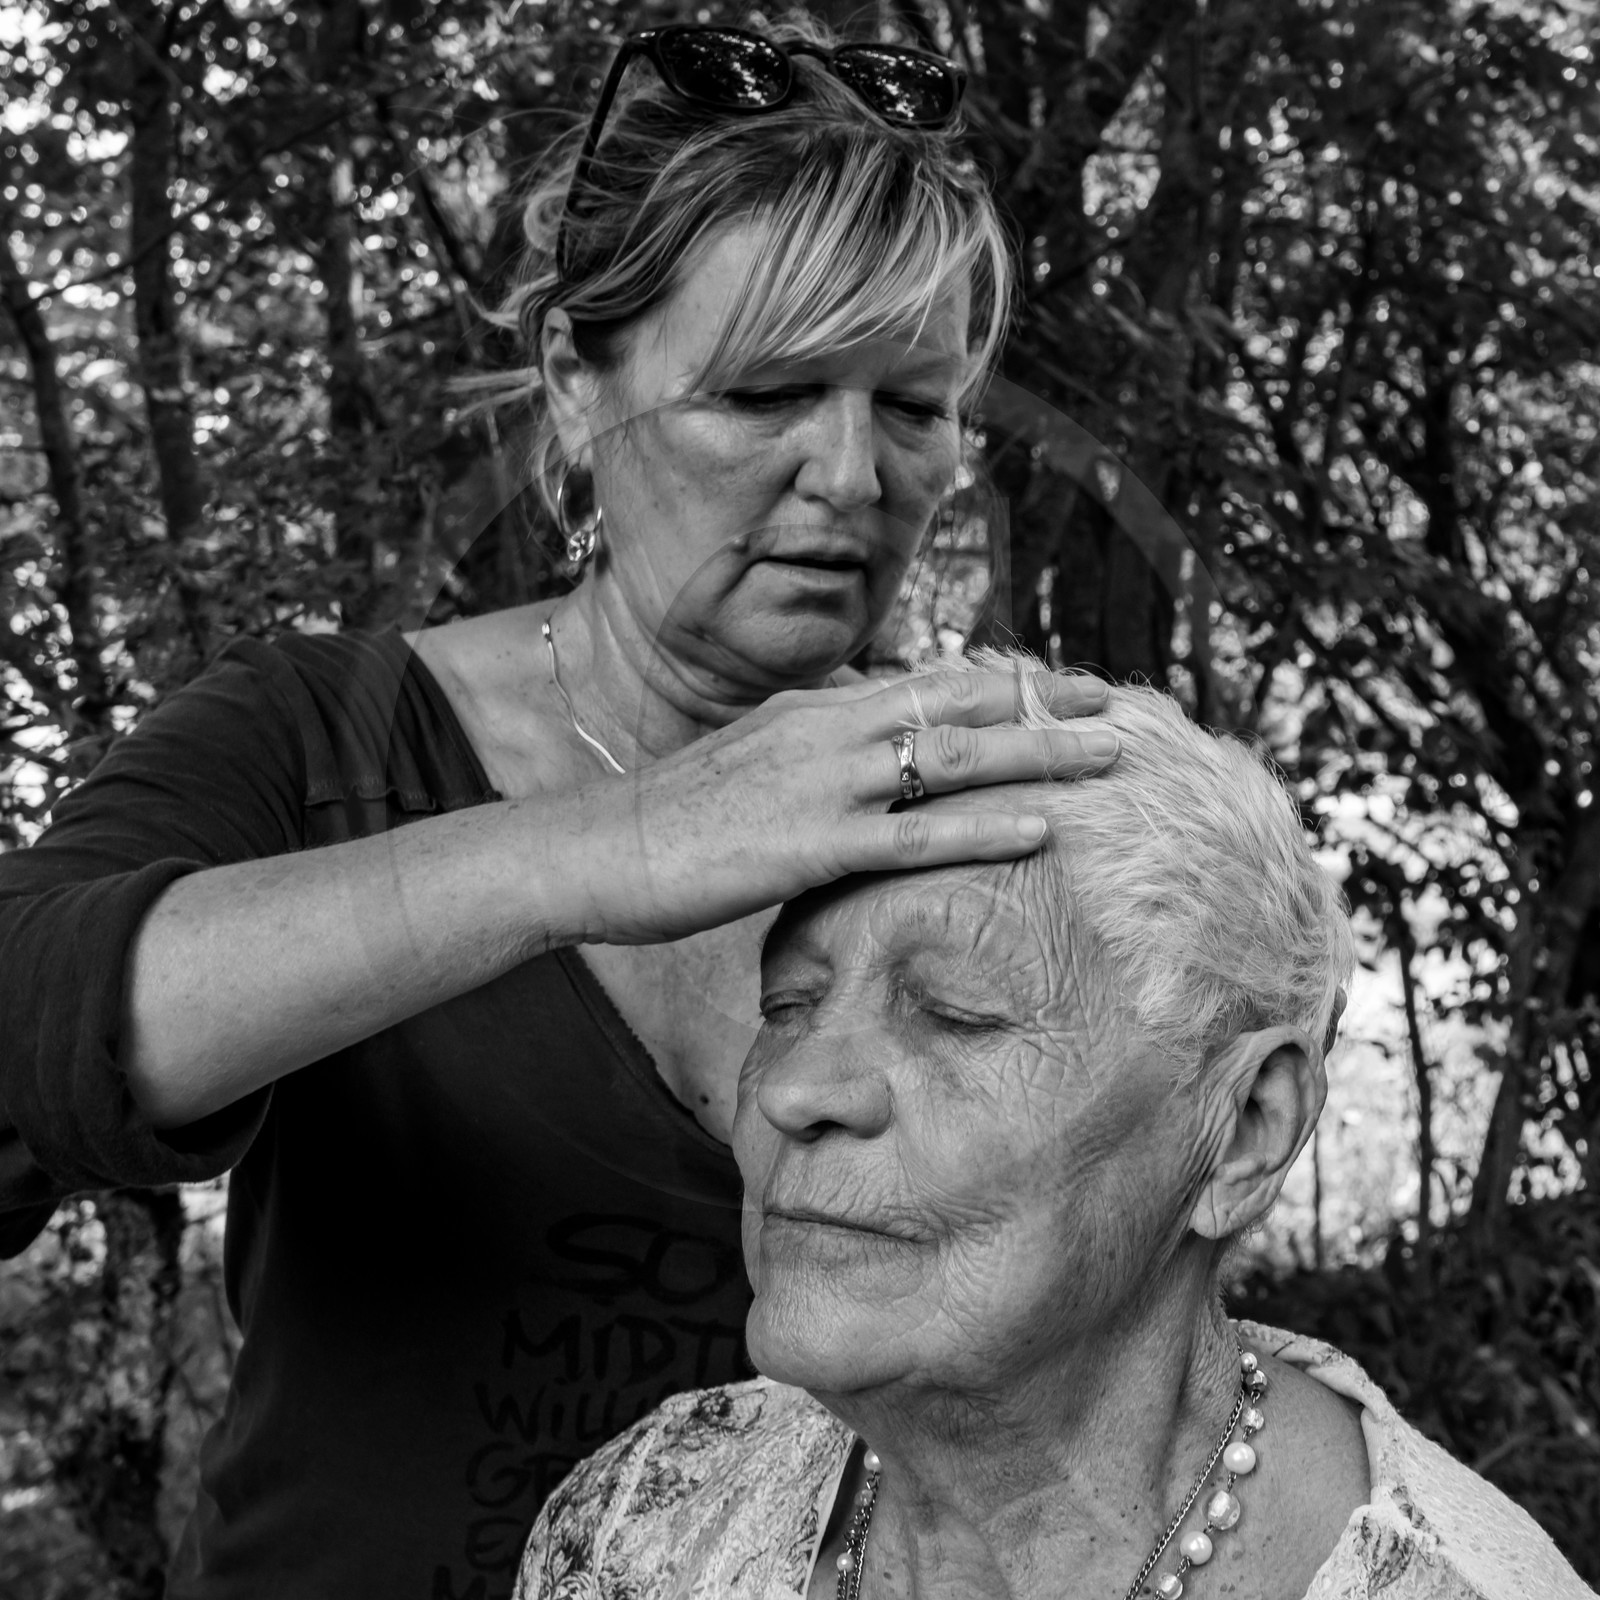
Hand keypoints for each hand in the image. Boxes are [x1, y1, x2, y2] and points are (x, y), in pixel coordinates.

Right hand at [567, 666, 1117, 942]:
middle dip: (1041, 698)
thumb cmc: (672, 817)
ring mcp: (821, 782)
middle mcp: (827, 728)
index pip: (926, 681)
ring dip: (1037, 751)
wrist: (597, 848)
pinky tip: (1040, 828)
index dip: (1001, 680)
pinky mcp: (808, 843)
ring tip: (1109, 756)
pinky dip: (982, 827)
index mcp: (814, 708)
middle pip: (957, 701)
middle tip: (1114, 701)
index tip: (1058, 683)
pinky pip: (913, 833)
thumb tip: (860, 749)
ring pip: (951, 756)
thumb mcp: (749, 761)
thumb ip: (810, 748)